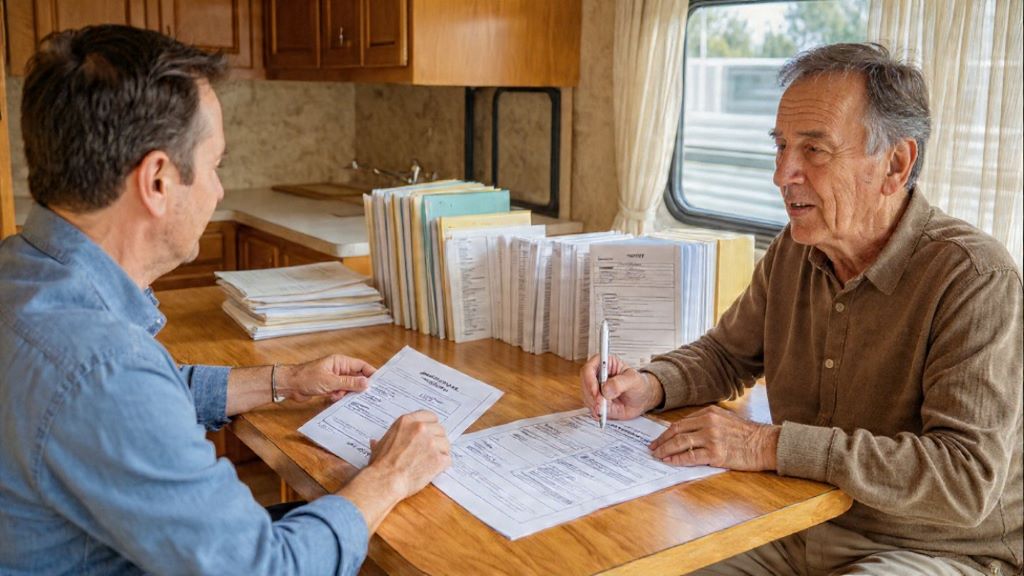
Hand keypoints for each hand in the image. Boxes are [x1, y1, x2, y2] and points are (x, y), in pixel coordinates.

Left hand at [277, 354, 375, 401]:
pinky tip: (333, 398)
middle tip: (368, 396)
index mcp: (341, 362)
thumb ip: (350, 383)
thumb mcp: (331, 381)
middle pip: (356, 378)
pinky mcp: (329, 387)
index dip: (371, 374)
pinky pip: (340, 392)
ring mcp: (334, 378)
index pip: (361, 366)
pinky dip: (339, 397)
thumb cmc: (307, 378)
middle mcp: (339, 369)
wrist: (289, 385)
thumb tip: (367, 383)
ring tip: (341, 396)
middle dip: (360, 387)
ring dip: (347, 393)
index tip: (380, 383)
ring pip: (349, 387)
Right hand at [368, 410, 450, 499]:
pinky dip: (442, 465)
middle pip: (440, 429)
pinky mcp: (438, 458)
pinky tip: (432, 469)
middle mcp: (421, 428)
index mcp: (407, 421)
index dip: (431, 426)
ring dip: (440, 452)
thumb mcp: (380, 445)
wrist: (385, 481)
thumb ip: (385, 439)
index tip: (430, 433)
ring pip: (446, 444)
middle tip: (429, 451)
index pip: (430, 416)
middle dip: (436, 440)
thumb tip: (375, 442)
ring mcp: (431, 443)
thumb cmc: (380, 465)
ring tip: (429, 461)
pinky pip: (448, 459)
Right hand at [580, 354, 663, 420]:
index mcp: (605, 364)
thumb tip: (606, 389)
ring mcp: (595, 389)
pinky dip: (597, 412)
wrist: (642, 399)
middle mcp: (598, 376)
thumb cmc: (639, 385)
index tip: (595, 392)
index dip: (589, 380)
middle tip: (601, 404)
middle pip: (585, 383)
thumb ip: (620, 383)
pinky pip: (591, 407)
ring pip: (586, 396)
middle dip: (592, 396)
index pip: (589, 368)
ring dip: (594, 404)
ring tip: (607, 408)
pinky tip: (605, 413)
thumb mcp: (634, 380)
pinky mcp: (596, 401)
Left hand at [649, 405, 779, 470]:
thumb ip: (707, 422)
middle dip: (661, 441)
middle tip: (652, 448)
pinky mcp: (716, 453)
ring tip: (658, 455)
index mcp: (709, 413)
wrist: (765, 444)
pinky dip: (677, 459)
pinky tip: (670, 461)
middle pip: (677, 432)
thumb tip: (686, 432)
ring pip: (680, 444)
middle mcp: (708, 423)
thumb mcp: (725, 419)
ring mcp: (711, 438)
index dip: (666, 432)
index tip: (658, 439)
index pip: (681, 423)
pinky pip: (691, 457)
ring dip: (666, 450)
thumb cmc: (747, 434)